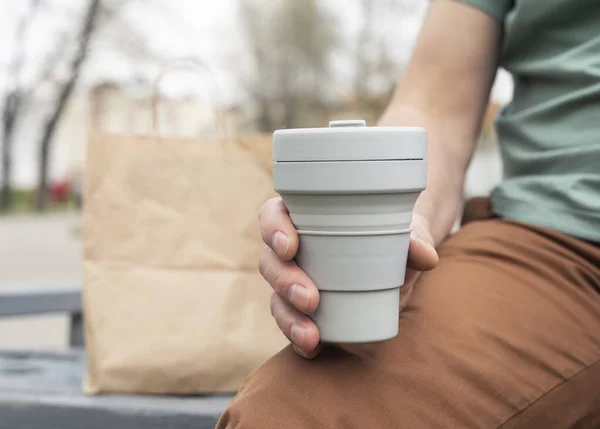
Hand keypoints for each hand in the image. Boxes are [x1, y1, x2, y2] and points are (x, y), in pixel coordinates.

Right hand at [258, 197, 438, 358]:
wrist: (399, 264)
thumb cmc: (393, 236)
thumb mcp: (406, 235)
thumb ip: (416, 240)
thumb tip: (425, 255)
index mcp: (304, 218)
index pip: (273, 215)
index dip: (273, 229)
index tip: (290, 247)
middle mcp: (293, 250)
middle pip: (270, 262)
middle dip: (284, 281)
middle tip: (311, 298)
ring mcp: (294, 281)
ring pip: (276, 297)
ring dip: (288, 317)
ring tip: (312, 335)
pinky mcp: (303, 310)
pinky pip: (291, 324)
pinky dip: (297, 339)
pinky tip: (312, 349)